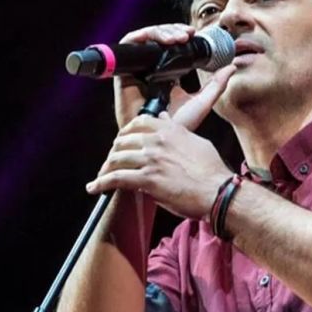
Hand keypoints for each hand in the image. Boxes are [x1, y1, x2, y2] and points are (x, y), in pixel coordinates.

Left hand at [87, 65, 235, 218]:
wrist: (217, 191)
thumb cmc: (212, 171)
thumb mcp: (197, 142)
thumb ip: (178, 132)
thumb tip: (166, 120)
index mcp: (170, 130)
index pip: (139, 122)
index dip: (127, 131)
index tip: (123, 138)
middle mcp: (157, 141)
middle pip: (124, 140)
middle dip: (114, 151)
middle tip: (112, 160)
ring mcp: (151, 159)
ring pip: (117, 158)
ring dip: (106, 168)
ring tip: (101, 175)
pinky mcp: (147, 179)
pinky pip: (116, 178)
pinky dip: (102, 183)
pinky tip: (94, 188)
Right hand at [114, 23, 233, 130]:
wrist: (159, 140)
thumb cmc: (177, 126)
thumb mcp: (202, 102)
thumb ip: (217, 85)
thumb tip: (231, 66)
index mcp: (167, 74)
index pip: (171, 46)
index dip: (180, 35)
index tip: (194, 34)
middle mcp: (151, 69)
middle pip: (159, 39)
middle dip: (172, 31)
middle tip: (187, 35)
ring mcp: (138, 70)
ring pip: (145, 39)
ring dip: (161, 32)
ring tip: (177, 38)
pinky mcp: (124, 72)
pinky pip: (128, 46)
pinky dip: (142, 37)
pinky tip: (158, 40)